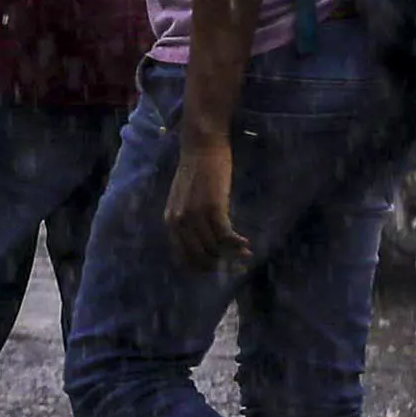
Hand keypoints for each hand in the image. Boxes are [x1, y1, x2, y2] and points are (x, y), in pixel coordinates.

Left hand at [165, 125, 246, 276]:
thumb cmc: (196, 171)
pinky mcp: (213, 208)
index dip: (203, 268)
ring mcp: (195, 215)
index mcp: (170, 221)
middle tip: (237, 268)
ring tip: (245, 254)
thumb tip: (204, 245)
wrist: (202, 146)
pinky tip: (246, 243)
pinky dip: (237, 244)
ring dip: (233, 255)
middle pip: (200, 257)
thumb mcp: (183, 200)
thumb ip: (187, 222)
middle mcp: (179, 221)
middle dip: (220, 266)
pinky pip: (226, 236)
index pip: (183, 257)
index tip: (219, 270)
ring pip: (215, 248)